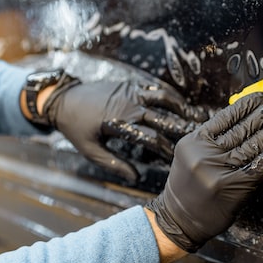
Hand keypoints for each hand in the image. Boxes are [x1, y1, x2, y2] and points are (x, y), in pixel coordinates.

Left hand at [44, 78, 207, 183]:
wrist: (63, 99)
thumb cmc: (76, 128)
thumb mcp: (91, 151)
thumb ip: (115, 164)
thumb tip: (135, 178)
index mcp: (120, 124)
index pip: (151, 139)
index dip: (166, 150)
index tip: (177, 158)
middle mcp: (129, 106)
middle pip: (163, 118)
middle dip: (182, 128)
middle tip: (199, 136)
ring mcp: (130, 92)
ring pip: (163, 98)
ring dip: (181, 107)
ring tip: (196, 116)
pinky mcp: (129, 84)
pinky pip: (154, 87)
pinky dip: (170, 94)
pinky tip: (180, 102)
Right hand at [145, 92, 262, 251]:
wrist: (180, 219)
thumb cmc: (188, 186)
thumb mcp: (191, 155)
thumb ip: (212, 140)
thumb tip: (243, 120)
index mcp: (194, 142)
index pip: (225, 116)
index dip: (247, 104)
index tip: (262, 96)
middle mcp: (206, 154)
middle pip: (243, 128)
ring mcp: (221, 171)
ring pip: (255, 143)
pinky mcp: (237, 186)